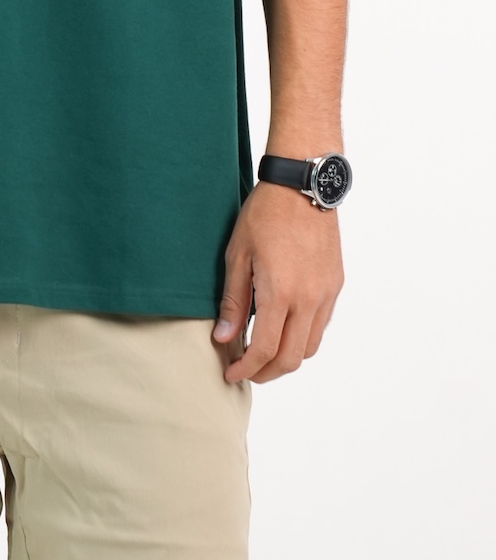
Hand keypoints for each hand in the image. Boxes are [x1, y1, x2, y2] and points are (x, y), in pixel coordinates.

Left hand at [212, 180, 343, 383]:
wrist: (302, 185)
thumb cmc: (265, 214)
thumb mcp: (237, 254)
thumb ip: (233, 301)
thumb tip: (224, 338)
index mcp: (280, 292)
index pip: (265, 349)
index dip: (246, 369)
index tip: (231, 374)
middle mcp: (309, 299)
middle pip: (291, 359)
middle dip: (266, 373)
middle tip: (245, 370)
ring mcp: (326, 293)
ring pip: (309, 346)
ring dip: (286, 357)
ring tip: (262, 351)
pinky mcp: (335, 284)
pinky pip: (321, 325)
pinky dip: (302, 337)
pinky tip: (283, 326)